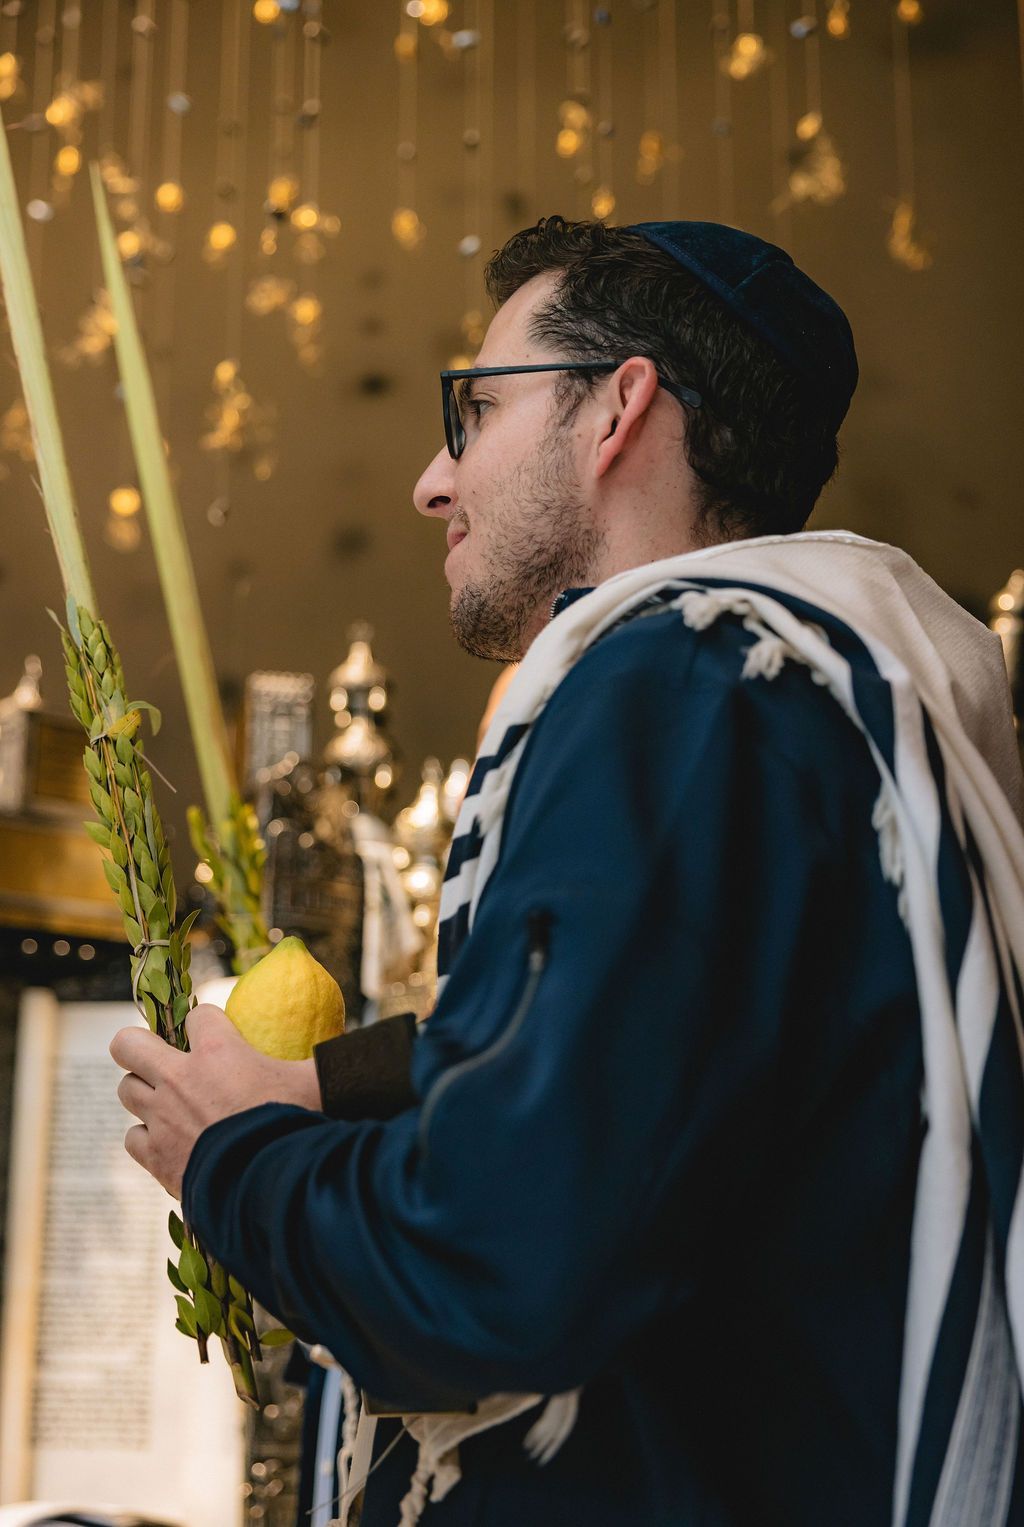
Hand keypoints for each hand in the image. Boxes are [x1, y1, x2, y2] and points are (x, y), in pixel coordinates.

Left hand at [109, 1003, 321, 1197]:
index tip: (219, 1037)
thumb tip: (361, 1047)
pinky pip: (133, 1137)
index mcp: (217, 1050)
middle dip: (140, 1046)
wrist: (271, 1184)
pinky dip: (148, 1138)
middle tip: (163, 1057)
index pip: (198, 1015)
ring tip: (169, 1102)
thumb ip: (326, 1061)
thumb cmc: (298, 1125)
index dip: (209, 1024)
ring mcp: (161, 1118)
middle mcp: (179, 1079)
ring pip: (127, 1089)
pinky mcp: (155, 1156)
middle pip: (127, 1044)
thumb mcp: (316, 1083)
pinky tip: (171, 1142)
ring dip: (145, 1093)